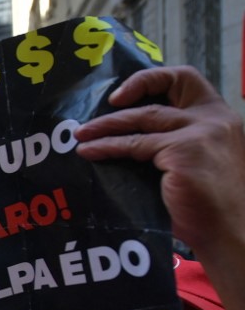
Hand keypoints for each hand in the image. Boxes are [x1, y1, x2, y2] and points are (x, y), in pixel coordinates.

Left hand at [75, 65, 244, 253]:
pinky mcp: (183, 151)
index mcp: (219, 116)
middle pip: (162, 91)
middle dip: (123, 98)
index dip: (151, 79)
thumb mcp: (195, 161)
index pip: (185, 79)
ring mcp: (199, 132)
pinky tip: (90, 152)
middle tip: (89, 119)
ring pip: (142, 118)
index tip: (121, 95)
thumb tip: (123, 137)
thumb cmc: (207, 204)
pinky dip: (108, 147)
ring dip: (105, 126)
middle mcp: (213, 118)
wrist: (227, 230)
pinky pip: (135, 144)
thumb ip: (172, 143)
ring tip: (80, 135)